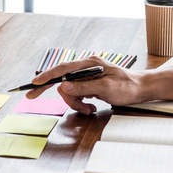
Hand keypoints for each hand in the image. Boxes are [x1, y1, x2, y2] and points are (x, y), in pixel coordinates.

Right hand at [25, 56, 145, 114]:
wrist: (141, 89)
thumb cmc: (128, 87)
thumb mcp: (106, 88)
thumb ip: (84, 87)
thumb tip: (64, 86)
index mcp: (89, 63)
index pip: (63, 69)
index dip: (47, 76)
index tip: (34, 82)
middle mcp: (85, 68)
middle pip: (62, 80)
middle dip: (57, 94)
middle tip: (31, 96)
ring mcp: (86, 76)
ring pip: (69, 92)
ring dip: (75, 103)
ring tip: (88, 109)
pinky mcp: (88, 85)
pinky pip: (76, 95)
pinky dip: (80, 104)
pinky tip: (90, 107)